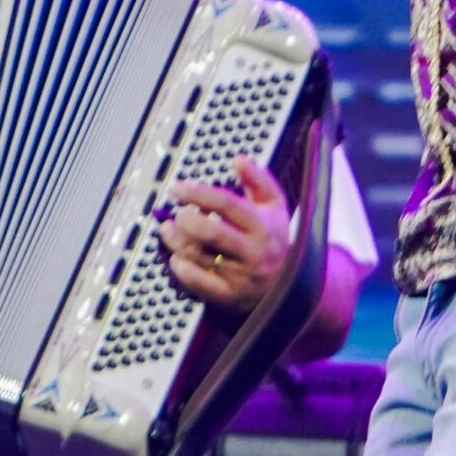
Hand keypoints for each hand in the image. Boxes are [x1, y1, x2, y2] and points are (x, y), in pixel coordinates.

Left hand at [158, 155, 289, 313]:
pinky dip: (181, 269)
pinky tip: (175, 257)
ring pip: (199, 256)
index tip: (177, 188)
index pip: (226, 204)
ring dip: (176, 241)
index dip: (198, 193)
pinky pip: (199, 283)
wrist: (289, 288)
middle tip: (175, 213)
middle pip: (212, 232)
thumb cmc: (274, 239)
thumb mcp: (275, 207)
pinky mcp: (229, 295)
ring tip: (167, 230)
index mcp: (262, 225)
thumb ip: (259, 180)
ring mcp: (240, 276)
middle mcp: (252, 251)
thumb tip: (239, 159)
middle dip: (186, 220)